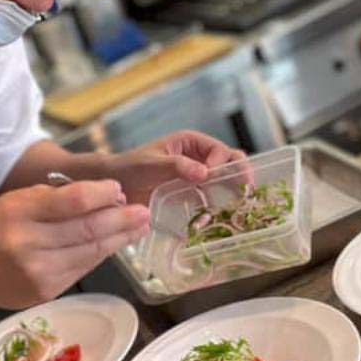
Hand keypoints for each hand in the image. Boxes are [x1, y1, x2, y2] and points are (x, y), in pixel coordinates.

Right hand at [0, 180, 148, 308]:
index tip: (119, 190)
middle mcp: (28, 243)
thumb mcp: (16, 202)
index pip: (71, 201)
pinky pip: (84, 268)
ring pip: (91, 252)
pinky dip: (102, 254)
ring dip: (120, 238)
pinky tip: (116, 243)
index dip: (101, 195)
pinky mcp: (48, 291)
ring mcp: (39, 271)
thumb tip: (106, 197)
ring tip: (139, 227)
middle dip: (122, 219)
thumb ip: (55, 198)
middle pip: (87, 229)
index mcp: (18, 212)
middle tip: (145, 211)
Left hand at [111, 132, 245, 204]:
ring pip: (224, 183)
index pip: (219, 150)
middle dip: (238, 176)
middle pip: (229, 164)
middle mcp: (198, 159)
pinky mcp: (192, 196)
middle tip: (245, 192)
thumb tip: (204, 172)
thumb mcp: (152, 164)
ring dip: (230, 193)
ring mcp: (197, 179)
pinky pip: (211, 200)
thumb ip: (177, 166)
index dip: (222, 164)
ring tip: (234, 206)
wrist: (115, 188)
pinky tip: (215, 218)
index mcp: (191, 143)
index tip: (213, 178)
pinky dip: (216, 208)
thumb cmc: (130, 168)